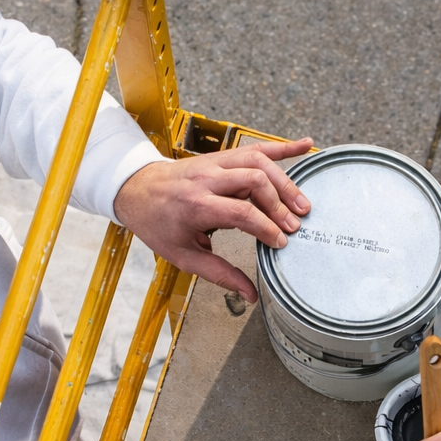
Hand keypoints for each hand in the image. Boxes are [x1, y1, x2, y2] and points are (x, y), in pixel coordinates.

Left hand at [112, 138, 314, 301]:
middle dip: (280, 205)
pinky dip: (281, 148)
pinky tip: (304, 147)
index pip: (241, 212)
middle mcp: (207, 179)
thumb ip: (218, 273)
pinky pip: (255, 147)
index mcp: (195, 205)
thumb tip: (249, 294)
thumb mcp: (182, 256)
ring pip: (258, 162)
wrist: (136, 190)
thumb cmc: (157, 223)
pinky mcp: (221, 156)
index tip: (280, 243)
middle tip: (295, 226)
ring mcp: (215, 163)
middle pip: (254, 182)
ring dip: (285, 182)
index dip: (266, 228)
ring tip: (302, 203)